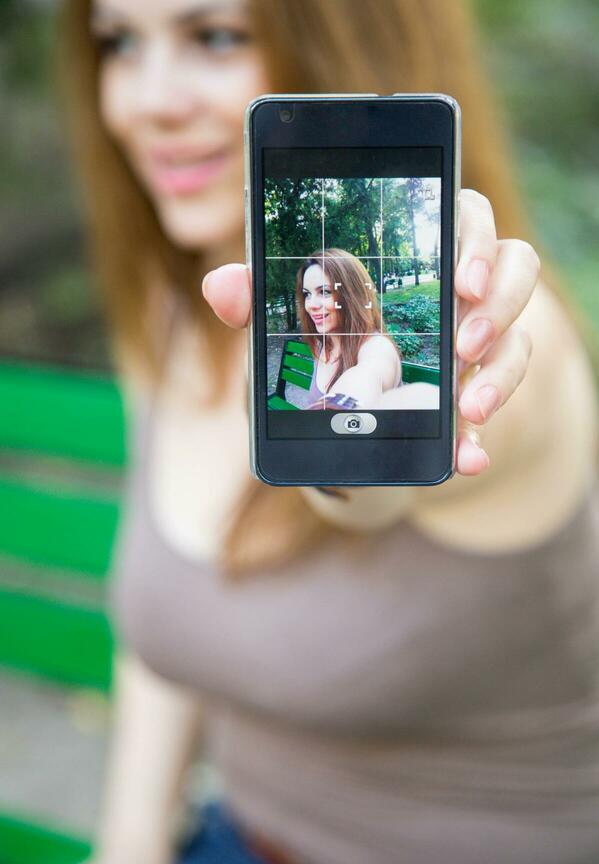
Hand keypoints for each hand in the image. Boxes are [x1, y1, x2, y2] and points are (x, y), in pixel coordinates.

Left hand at [202, 194, 540, 476]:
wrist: (333, 430)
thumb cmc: (312, 359)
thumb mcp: (281, 336)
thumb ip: (259, 307)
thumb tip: (222, 286)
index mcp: (420, 251)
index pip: (466, 216)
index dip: (478, 239)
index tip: (462, 279)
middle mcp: (462, 289)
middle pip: (515, 268)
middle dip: (498, 306)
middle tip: (463, 344)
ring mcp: (478, 341)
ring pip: (519, 336)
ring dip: (501, 370)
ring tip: (467, 407)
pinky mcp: (479, 392)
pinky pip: (499, 404)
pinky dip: (485, 436)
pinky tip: (468, 457)